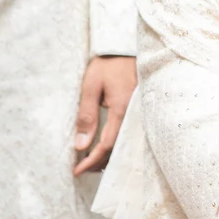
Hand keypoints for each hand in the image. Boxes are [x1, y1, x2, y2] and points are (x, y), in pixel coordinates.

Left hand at [73, 55, 136, 174]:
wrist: (127, 47)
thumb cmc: (108, 64)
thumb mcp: (91, 86)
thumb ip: (86, 115)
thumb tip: (81, 144)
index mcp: (122, 110)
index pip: (106, 145)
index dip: (91, 160)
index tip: (77, 171)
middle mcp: (134, 115)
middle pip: (118, 148)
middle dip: (100, 162)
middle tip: (82, 170)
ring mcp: (140, 114)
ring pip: (125, 143)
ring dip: (109, 155)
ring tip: (92, 162)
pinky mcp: (141, 110)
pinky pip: (130, 133)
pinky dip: (117, 144)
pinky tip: (108, 146)